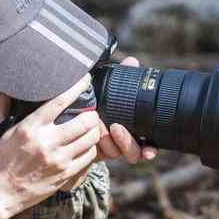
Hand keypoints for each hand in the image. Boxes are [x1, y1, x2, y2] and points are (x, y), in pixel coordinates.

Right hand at [0, 74, 99, 218]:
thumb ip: (0, 109)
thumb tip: (3, 92)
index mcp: (31, 127)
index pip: (60, 100)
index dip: (77, 87)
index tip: (85, 80)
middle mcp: (48, 141)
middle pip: (85, 120)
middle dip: (91, 114)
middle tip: (89, 113)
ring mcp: (59, 159)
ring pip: (91, 138)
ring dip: (93, 131)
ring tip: (89, 129)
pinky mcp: (66, 174)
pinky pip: (89, 157)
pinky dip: (91, 149)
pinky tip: (85, 146)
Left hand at [58, 56, 157, 191]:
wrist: (68, 110)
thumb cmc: (93, 98)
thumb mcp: (106, 88)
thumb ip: (121, 77)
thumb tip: (132, 61)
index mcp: (130, 128)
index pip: (146, 145)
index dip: (150, 149)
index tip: (150, 148)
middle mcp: (120, 141)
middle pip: (133, 152)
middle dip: (126, 142)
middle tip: (115, 127)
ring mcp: (106, 147)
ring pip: (116, 154)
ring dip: (108, 142)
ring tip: (99, 128)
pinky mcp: (91, 152)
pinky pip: (98, 157)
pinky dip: (100, 151)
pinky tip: (97, 146)